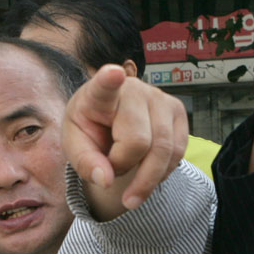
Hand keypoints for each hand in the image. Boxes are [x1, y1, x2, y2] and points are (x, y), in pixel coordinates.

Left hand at [63, 65, 188, 218]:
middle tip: (108, 170)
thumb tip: (106, 180)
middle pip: (139, 142)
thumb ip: (85, 163)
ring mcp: (161, 99)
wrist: (108, 120)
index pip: (105, 86)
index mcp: (98, 94)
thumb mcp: (75, 146)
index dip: (109, 80)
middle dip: (123, 168)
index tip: (112, 73)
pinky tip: (146, 172)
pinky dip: (161, 172)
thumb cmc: (89, 129)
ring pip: (164, 150)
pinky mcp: (179, 111)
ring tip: (125, 174)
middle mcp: (134, 91)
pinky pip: (177, 152)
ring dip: (145, 177)